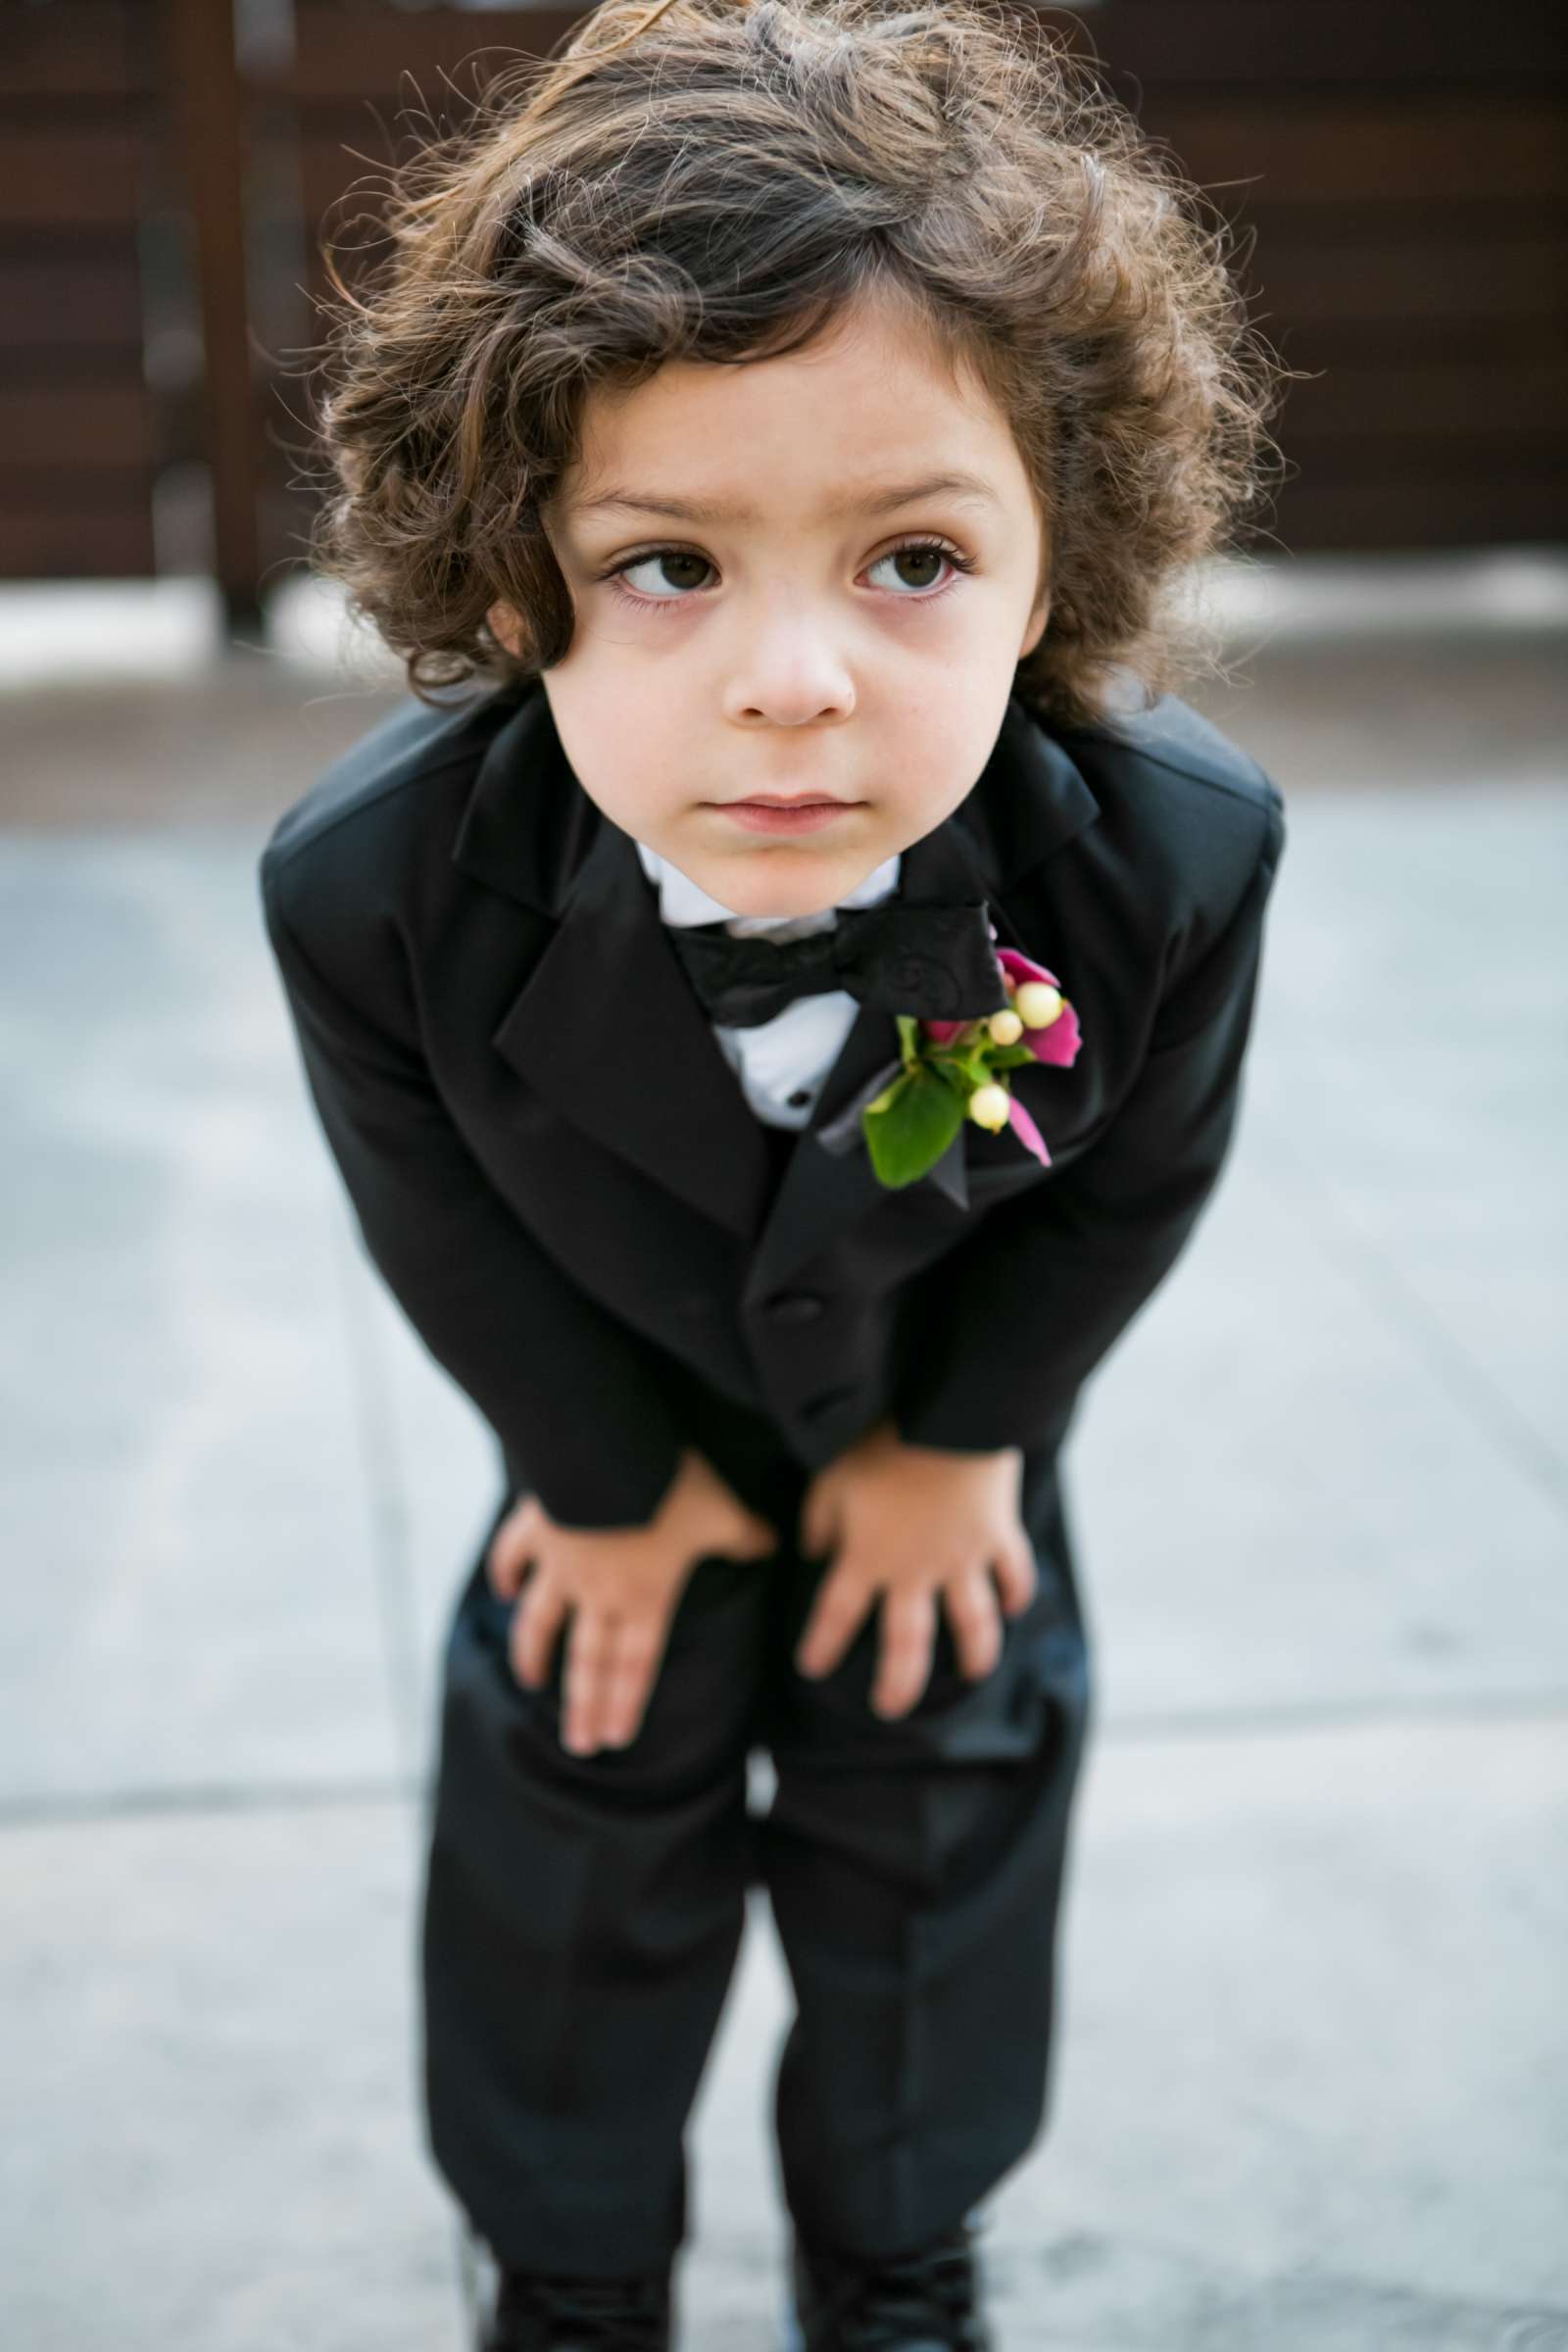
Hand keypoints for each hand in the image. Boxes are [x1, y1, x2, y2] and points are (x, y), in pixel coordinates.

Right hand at [486, 1450, 778, 1753]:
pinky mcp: (535, 1530)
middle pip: (588, 1661)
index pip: (635, 1665)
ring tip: (531, 1681)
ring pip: (541, 1622)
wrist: (606, 1450)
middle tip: (578, 1743)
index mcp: (644, 1597)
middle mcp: (598, 1593)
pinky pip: (513, 1558)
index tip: (613, 1739)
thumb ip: (745, 1536)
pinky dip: (506, 1575)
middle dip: (584, 1706)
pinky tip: (504, 1590)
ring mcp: (560, 1565)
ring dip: (535, 1655)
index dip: (625, 1704)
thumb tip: (772, 1546)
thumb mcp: (722, 1512)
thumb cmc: (669, 1487)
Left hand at [794, 1419, 1035, 1717]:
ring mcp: (962, 1559)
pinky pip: (1013, 1574)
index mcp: (867, 1557)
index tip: (811, 1667)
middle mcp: (915, 1571)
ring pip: (970, 1624)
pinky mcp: (998, 1536)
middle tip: (891, 1709)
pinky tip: (1013, 1607)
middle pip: (906, 1643)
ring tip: (972, 1674)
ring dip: (973, 1653)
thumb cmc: (880, 1442)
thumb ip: (817, 1521)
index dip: (823, 1643)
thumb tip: (813, 1552)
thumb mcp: (831, 1478)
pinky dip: (1016, 1592)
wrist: (947, 1416)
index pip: (837, 1614)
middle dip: (898, 1682)